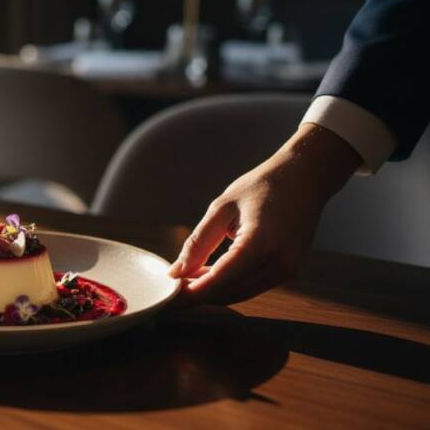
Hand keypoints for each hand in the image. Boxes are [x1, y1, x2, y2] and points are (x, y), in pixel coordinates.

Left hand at [168, 124, 361, 305]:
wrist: (306, 177)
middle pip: (229, 293)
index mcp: (262, 243)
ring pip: (240, 294)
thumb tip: (177, 272)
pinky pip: (252, 286)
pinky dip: (228, 285)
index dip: (190, 293)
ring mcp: (289, 270)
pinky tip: (208, 274)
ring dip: (212, 291)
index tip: (167, 296)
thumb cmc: (263, 185)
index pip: (219, 280)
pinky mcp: (289, 271)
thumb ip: (198, 243)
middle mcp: (280, 263)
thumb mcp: (222, 208)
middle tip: (171, 287)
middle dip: (198, 294)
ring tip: (186, 278)